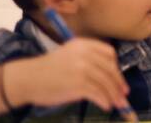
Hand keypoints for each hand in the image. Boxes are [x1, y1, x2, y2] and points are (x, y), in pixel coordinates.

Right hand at [14, 38, 128, 111]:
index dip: (116, 67)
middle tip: (123, 95)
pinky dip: (104, 101)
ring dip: (113, 95)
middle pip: (110, 69)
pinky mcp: (78, 84)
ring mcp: (82, 69)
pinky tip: (105, 106)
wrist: (26, 78)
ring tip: (117, 104)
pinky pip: (97, 93)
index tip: (119, 78)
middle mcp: (84, 54)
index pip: (109, 53)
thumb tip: (108, 77)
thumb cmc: (47, 70)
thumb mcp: (69, 56)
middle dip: (118, 83)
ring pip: (105, 83)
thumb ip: (88, 60)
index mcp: (83, 44)